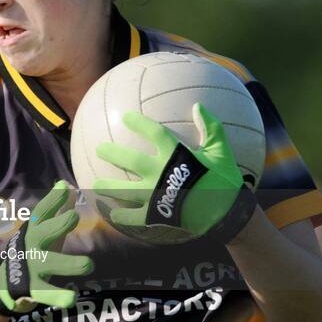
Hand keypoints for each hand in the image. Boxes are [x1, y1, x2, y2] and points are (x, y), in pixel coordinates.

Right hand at [0, 181, 92, 315]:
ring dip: (68, 263)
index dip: (53, 200)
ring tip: (88, 264)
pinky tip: (72, 297)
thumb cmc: (33, 251)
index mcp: (34, 230)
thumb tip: (69, 185)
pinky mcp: (33, 289)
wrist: (5, 285)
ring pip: (49, 264)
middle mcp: (31, 246)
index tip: (65, 187)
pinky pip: (47, 293)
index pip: (42, 212)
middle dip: (57, 224)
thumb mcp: (45, 230)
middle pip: (42, 233)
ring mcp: (31, 268)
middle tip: (74, 216)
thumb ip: (58, 209)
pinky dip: (58, 296)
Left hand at [92, 103, 256, 243]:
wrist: (226, 215)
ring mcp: (155, 194)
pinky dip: (121, 215)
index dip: (138, 123)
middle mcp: (160, 173)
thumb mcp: (221, 151)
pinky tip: (112, 213)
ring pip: (124, 189)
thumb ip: (211, 128)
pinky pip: (133, 215)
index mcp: (175, 155)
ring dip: (107, 186)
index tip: (125, 117)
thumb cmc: (225, 181)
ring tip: (95, 183)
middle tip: (99, 149)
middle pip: (129, 159)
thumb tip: (198, 105)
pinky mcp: (155, 214)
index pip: (152, 132)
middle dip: (111, 153)